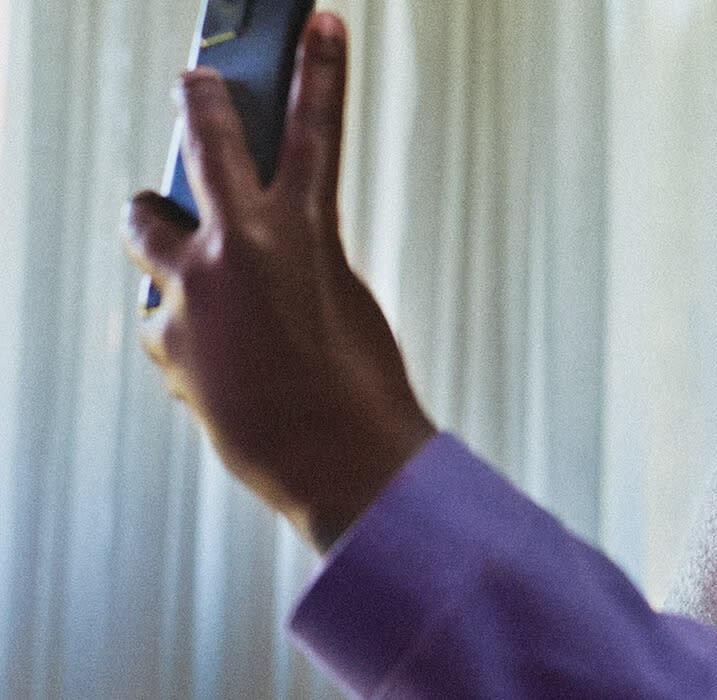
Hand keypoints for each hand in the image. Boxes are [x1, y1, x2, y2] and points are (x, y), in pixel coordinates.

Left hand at [123, 12, 434, 551]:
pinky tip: (220, 355)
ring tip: (193, 255)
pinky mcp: (165, 339)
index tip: (315, 23)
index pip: (312, 129)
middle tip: (199, 83)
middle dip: (202, 105)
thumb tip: (254, 229)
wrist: (333, 460)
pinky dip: (184, 324)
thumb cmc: (354, 383)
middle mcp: (236, 251)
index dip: (317, 68)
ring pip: (147, 228)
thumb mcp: (340, 292)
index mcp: (300, 234)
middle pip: (205, 147)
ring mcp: (191, 294)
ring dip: (165, 233)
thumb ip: (295, 248)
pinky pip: (162, 312)